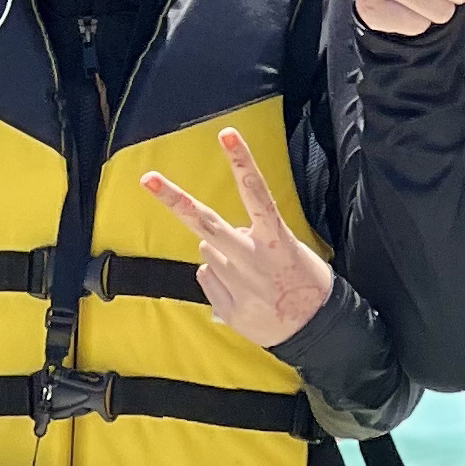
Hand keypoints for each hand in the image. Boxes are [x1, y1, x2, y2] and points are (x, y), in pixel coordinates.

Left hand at [141, 124, 334, 351]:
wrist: (317, 331)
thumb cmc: (303, 280)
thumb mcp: (291, 249)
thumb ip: (252, 239)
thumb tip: (210, 241)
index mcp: (276, 238)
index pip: (256, 193)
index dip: (242, 162)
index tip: (227, 134)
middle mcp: (253, 259)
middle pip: (207, 223)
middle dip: (174, 199)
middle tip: (147, 178)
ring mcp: (238, 285)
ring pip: (207, 251)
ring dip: (220, 253)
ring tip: (249, 272)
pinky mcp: (229, 308)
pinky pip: (206, 277)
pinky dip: (218, 278)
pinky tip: (244, 290)